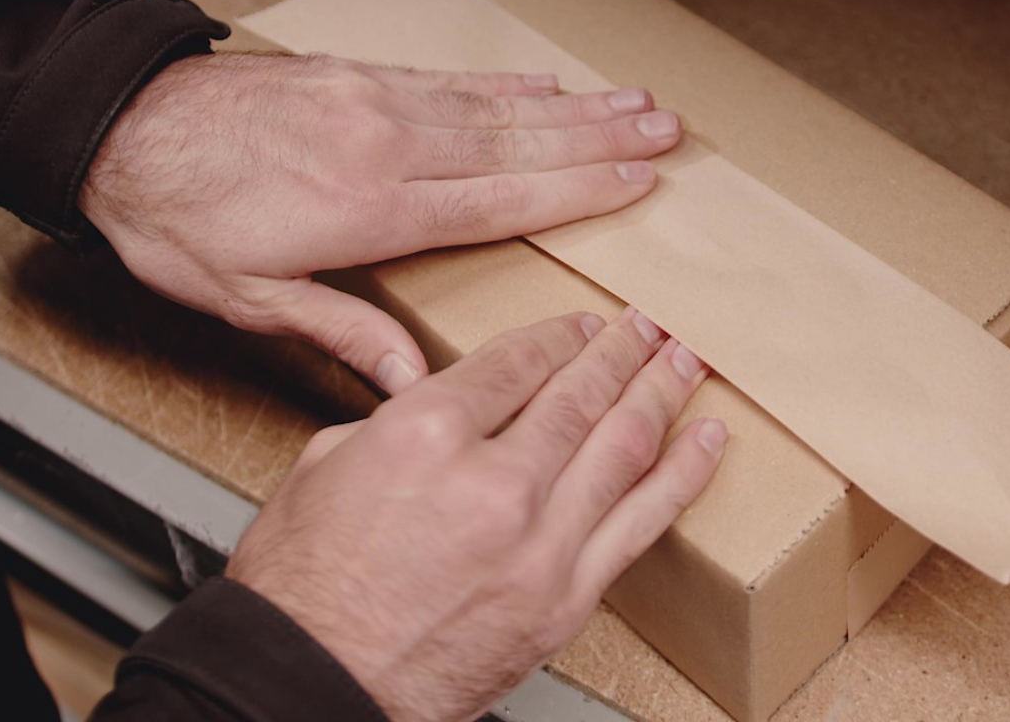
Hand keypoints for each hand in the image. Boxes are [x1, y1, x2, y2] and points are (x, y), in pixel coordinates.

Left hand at [78, 52, 681, 390]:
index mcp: (371, 208)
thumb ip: (339, 331)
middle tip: (668, 128)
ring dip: (569, 104)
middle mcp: (387, 143)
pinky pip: (448, 78)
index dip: (576, 193)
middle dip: (600, 138)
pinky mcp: (354, 75)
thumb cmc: (177, 219)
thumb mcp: (247, 299)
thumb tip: (408, 384)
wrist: (119, 127)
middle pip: (517, 143)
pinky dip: (504, 82)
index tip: (638, 181)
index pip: (499, 201)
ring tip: (632, 97)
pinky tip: (542, 83)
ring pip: (493, 105)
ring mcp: (373, 100)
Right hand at [227, 306, 724, 721]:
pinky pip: (642, 524)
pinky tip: (706, 441)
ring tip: (685, 361)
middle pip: (578, 395)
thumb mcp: (325, 464)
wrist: (309, 683)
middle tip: (645, 327)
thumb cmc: (303, 588)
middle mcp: (492, 482)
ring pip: (623, 446)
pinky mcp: (565, 600)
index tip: (579, 325)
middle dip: (618, 353)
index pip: (515, 362)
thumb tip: (448, 403)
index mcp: (424, 435)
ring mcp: (538, 544)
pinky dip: (682, 476)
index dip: (556, 336)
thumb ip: (399, 420)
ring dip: (660, 394)